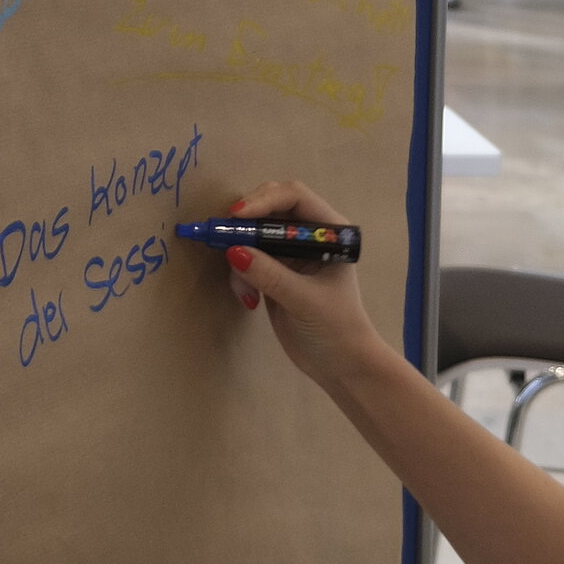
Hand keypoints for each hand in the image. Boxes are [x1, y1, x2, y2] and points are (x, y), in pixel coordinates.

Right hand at [212, 179, 392, 396]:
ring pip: (253, 235)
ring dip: (240, 255)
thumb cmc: (336, 328)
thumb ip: (270, 274)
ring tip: (244, 289)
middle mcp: (308, 236)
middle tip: (222, 236)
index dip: (264, 200)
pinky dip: (240, 275)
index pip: (294, 197)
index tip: (237, 216)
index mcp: (329, 231)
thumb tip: (233, 251)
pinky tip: (247, 299)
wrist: (340, 365)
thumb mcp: (304, 299)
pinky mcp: (274, 274)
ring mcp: (290, 255)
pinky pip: (248, 260)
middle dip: (245, 223)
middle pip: (270, 209)